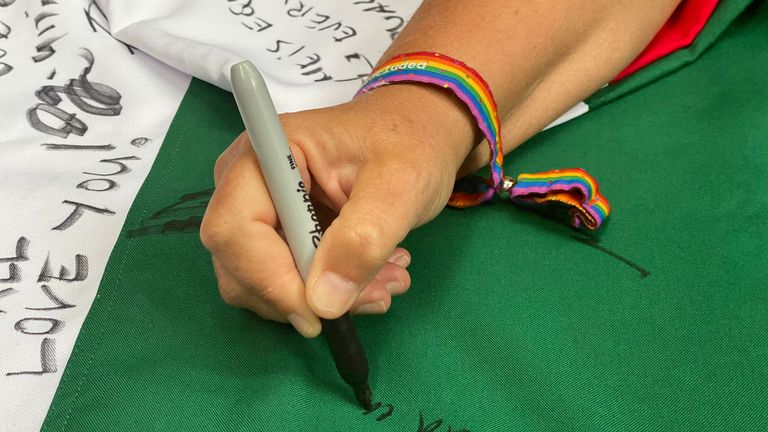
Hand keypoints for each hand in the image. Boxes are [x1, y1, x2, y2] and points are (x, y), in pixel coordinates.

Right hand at [200, 84, 475, 336]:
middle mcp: (248, 182)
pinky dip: (325, 294)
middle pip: (240, 263)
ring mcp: (259, 210)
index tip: (320, 313)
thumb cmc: (409, 143)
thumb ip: (362, 240)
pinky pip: (283, 281)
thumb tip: (323, 303)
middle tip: (374, 295)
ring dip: (320, 300)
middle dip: (302, 296)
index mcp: (267, 153)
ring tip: (385, 282)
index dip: (269, 279)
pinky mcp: (276, 233)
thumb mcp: (400, 186)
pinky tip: (372, 278)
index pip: (234, 230)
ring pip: (260, 283)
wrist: (418, 132)